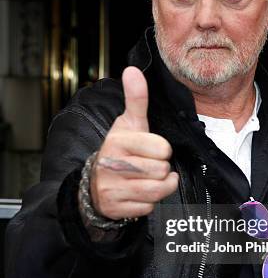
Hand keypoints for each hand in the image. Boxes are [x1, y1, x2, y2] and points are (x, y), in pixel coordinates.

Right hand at [89, 66, 178, 219]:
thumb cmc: (119, 150)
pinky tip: (138, 193)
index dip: (163, 150)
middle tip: (150, 166)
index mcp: (118, 141)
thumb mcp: (128, 123)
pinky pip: (148, 207)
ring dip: (161, 186)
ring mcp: (112, 188)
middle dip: (162, 170)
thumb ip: (136, 98)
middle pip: (161, 170)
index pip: (162, 148)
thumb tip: (132, 70)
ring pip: (157, 191)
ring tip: (152, 179)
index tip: (152, 150)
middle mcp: (112, 164)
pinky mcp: (115, 208)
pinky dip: (148, 202)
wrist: (94, 183)